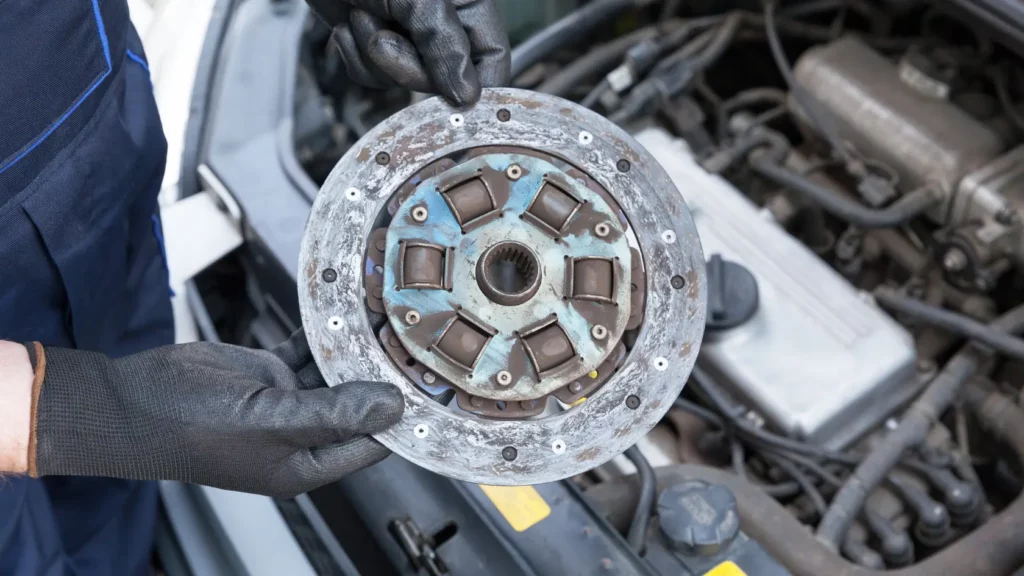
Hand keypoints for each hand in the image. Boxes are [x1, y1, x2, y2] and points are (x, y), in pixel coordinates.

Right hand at [23, 330, 403, 497]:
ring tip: (392, 322)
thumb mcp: (269, 423)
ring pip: (336, 375)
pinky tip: (346, 312)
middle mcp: (302, 435)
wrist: (132, 401)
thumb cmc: (191, 427)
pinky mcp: (271, 372)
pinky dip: (324, 333)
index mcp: (306, 464)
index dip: (401, 419)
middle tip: (419, 345)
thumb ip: (332, 414)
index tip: (431, 389)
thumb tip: (392, 407)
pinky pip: (308, 351)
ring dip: (357, 352)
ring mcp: (287, 402)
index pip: (371, 443)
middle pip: (358, 407)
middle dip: (384, 380)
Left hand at [308, 0, 510, 105]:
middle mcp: (442, 24)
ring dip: (375, 57)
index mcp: (468, 5)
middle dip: (405, 64)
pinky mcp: (375, 46)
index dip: (479, 87)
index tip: (457, 106)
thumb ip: (445, 46)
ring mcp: (407, 37)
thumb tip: (468, 95)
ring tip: (362, 14)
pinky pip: (373, 77)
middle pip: (443, 79)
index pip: (493, 58)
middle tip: (382, 35)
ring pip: (403, 81)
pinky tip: (348, 25)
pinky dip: (355, 57)